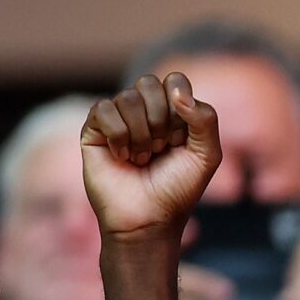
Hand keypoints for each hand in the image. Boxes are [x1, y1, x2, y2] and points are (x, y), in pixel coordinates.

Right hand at [80, 74, 221, 244]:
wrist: (148, 219)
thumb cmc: (178, 189)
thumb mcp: (207, 155)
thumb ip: (206, 119)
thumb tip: (178, 92)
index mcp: (172, 111)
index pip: (174, 80)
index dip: (179, 107)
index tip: (179, 139)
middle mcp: (143, 110)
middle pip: (149, 83)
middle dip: (160, 120)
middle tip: (160, 149)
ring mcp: (117, 119)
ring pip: (127, 97)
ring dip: (141, 134)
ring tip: (142, 158)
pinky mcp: (93, 130)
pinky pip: (102, 109)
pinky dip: (118, 136)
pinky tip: (122, 156)